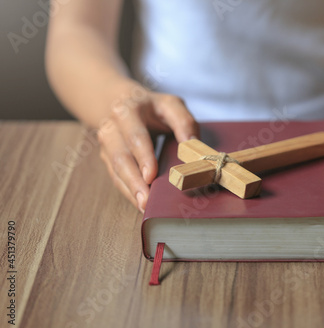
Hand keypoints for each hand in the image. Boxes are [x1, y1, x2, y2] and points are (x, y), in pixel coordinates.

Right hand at [97, 88, 198, 212]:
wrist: (124, 103)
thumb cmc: (153, 108)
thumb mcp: (171, 105)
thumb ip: (183, 121)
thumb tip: (192, 144)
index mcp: (127, 111)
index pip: (135, 136)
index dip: (143, 156)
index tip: (151, 175)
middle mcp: (112, 128)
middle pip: (121, 157)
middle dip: (134, 180)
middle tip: (146, 200)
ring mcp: (107, 145)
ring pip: (116, 170)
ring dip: (130, 190)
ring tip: (144, 206)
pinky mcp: (107, 158)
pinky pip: (116, 177)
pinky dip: (128, 191)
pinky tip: (139, 203)